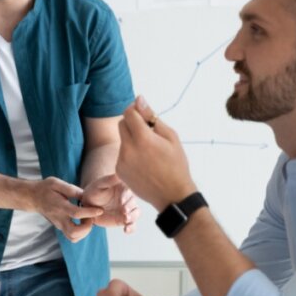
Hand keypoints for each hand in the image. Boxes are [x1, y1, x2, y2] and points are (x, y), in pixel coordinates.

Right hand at [29, 177, 103, 241]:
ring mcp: (59, 225)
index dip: (89, 213)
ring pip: (73, 237)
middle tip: (90, 217)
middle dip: (87, 227)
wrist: (32, 197)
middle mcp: (59, 218)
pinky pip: (72, 237)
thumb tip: (86, 195)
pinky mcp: (60, 227)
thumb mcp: (56, 183)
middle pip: (74, 232)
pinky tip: (83, 222)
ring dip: (84, 232)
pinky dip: (81, 233)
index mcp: (59, 206)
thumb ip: (71, 189)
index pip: (76, 213)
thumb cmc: (45, 188)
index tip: (100, 210)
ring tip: (87, 220)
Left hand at [81, 174, 139, 233]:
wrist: (88, 204)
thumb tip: (119, 173)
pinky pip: (132, 225)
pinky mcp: (124, 220)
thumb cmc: (94, 191)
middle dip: (131, 208)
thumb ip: (109, 180)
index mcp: (124, 188)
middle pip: (134, 203)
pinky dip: (131, 228)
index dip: (126, 196)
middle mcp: (128, 199)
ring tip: (125, 220)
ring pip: (136, 214)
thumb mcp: (100, 184)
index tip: (121, 200)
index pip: (129, 191)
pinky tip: (126, 230)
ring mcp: (127, 210)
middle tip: (124, 211)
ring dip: (133, 217)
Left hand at [117, 96, 196, 211]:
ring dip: (132, 139)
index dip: (135, 109)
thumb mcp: (170, 137)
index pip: (129, 113)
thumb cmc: (176, 164)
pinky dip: (130, 153)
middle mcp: (128, 149)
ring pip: (122, 139)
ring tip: (149, 152)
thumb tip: (139, 99)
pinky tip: (144, 163)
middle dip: (132, 123)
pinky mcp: (119, 170)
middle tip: (148, 132)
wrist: (172, 195)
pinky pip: (121, 154)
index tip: (142, 112)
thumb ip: (152, 117)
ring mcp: (121, 161)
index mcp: (142, 138)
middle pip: (122, 124)